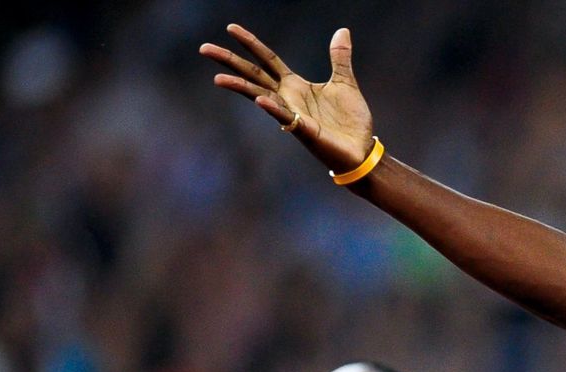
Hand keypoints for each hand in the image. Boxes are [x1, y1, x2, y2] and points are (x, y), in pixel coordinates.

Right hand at [201, 25, 373, 172]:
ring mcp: (293, 114)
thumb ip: (339, 57)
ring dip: (240, 87)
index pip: (267, 59)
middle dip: (230, 61)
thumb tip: (342, 31)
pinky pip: (286, 118)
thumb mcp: (344, 82)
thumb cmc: (350, 121)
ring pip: (261, 97)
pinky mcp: (305, 130)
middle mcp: (288, 98)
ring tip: (219, 78)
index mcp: (295, 85)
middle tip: (204, 48)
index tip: (230, 28)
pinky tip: (260, 100)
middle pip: (254, 75)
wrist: (361, 151)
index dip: (250, 43)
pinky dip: (273, 109)